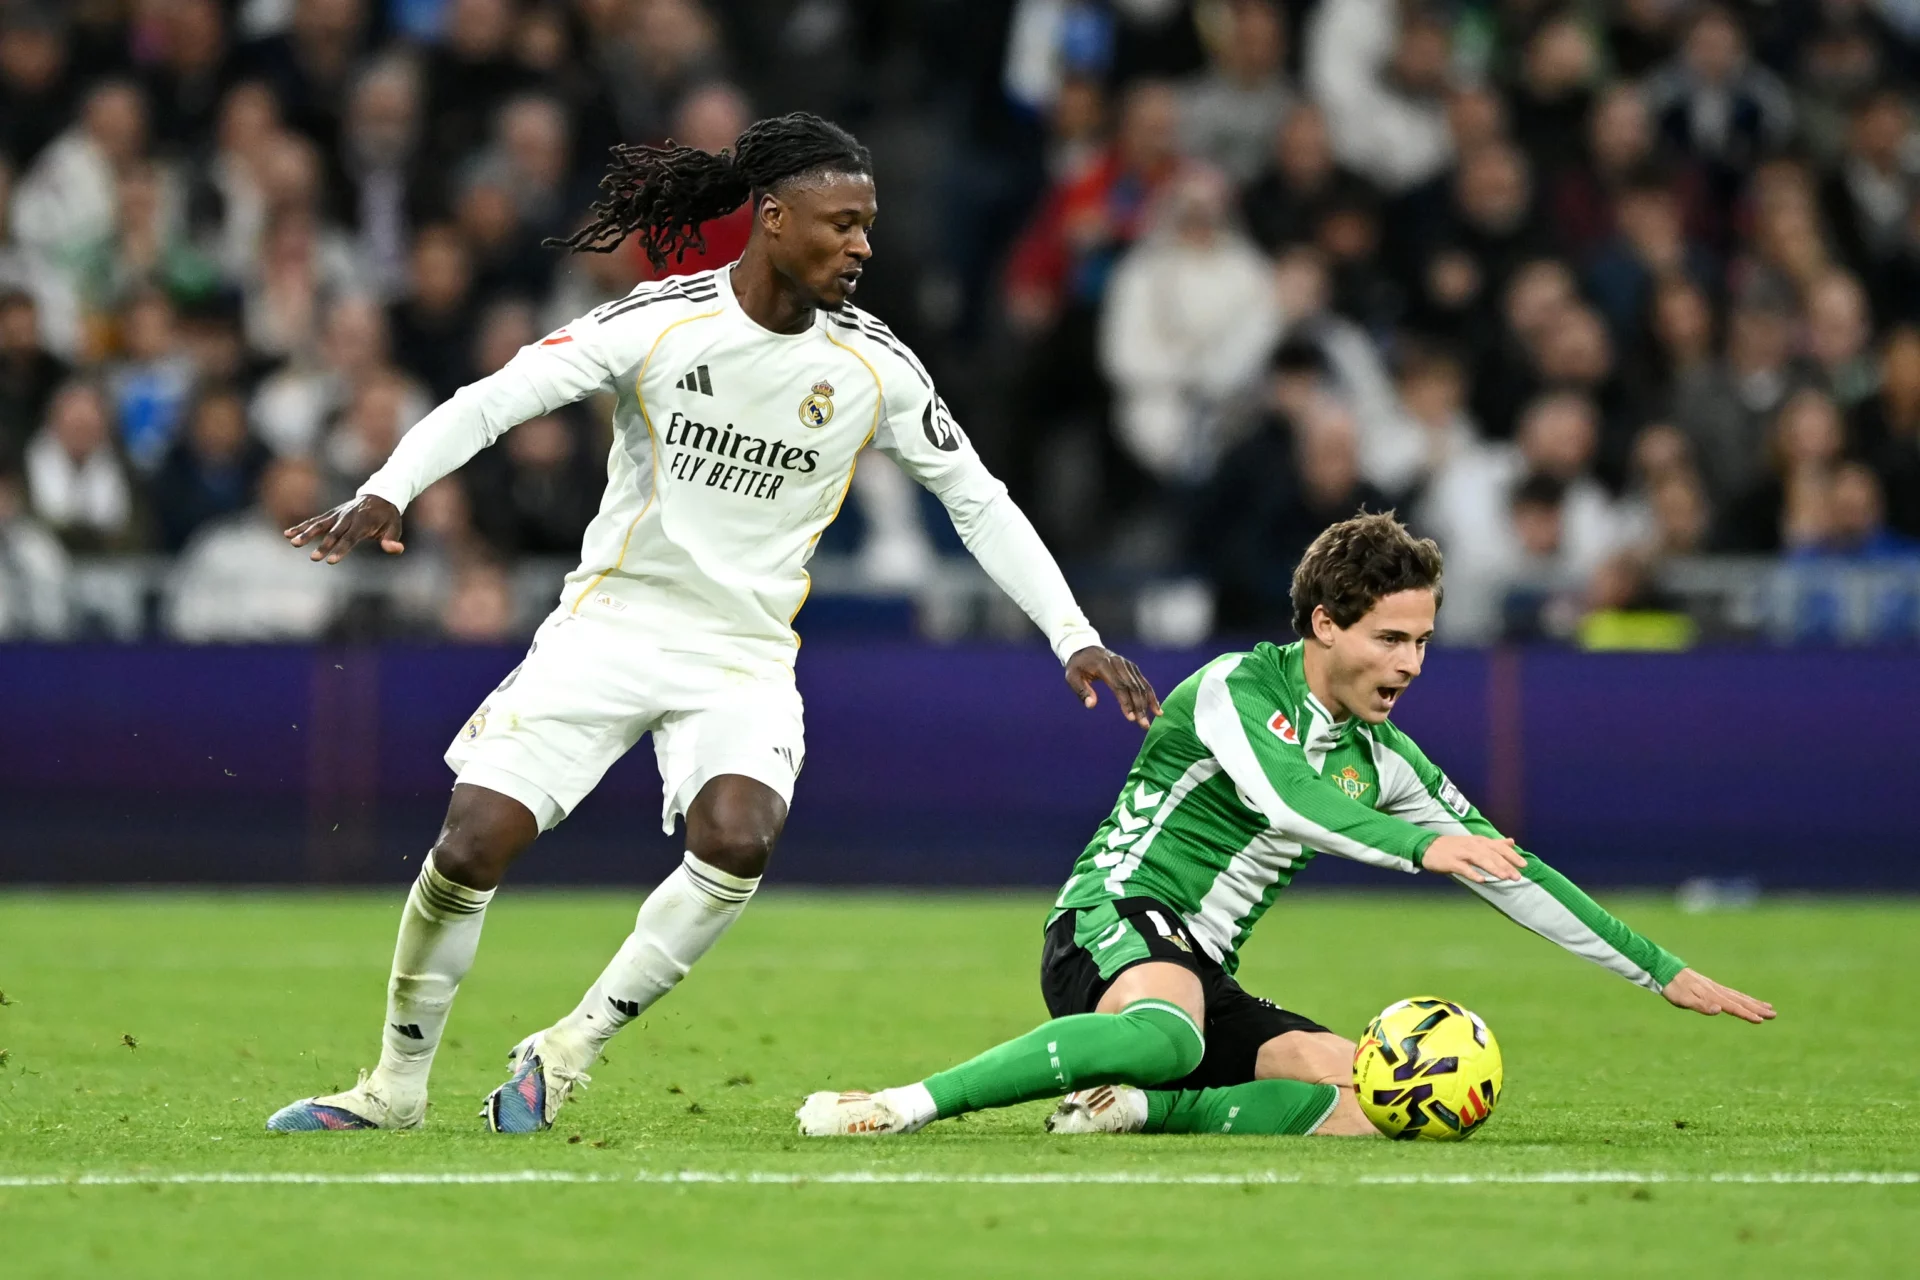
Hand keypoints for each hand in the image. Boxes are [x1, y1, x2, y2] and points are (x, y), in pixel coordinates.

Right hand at [285, 495, 404, 563]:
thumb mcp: (395, 527)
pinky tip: (287, 534)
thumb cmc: (388, 516)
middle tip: (314, 558)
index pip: (350, 538)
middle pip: (333, 533)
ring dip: (306, 533)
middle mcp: (347, 517)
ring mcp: (337, 515)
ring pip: (319, 525)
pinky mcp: (331, 514)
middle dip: (323, 546)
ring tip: (292, 542)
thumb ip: (392, 540)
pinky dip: (302, 526)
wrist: (379, 496)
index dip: (341, 549)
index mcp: (363, 522)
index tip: (331, 561)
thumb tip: (396, 549)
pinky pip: (315, 521)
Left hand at [1064, 646, 1161, 727]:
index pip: (1119, 686)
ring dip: (1148, 702)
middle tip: (1144, 724)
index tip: (1131, 718)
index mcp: (1104, 666)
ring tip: (1155, 718)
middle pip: (1133, 687)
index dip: (1126, 702)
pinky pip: (1143, 682)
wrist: (1085, 648)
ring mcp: (1128, 665)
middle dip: (1140, 707)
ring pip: (1141, 685)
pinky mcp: (1132, 668)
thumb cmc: (1078, 666)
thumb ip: (1081, 691)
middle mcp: (1119, 664)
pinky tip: (1156, 708)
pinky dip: (1151, 695)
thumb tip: (1091, 705)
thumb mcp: (1072, 677)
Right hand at [1421, 834, 1526, 882]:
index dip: (1512, 856)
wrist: (1429, 847)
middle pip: (1492, 855)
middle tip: (1517, 877)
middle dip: (1506, 865)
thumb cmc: (1455, 847)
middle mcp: (1472, 845)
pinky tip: (1482, 880)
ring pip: (1480, 860)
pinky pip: (1464, 868)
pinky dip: (1473, 874)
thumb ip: (1494, 843)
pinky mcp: (1451, 862)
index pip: (1499, 847)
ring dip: (1493, 868)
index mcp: (1479, 841)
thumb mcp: (1476, 841)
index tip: (1524, 865)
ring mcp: (1461, 853)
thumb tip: (1512, 841)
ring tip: (1504, 877)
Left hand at [1660, 968, 1774, 1023]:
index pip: (1733, 1007)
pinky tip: (1744, 999)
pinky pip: (1731, 993)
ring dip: (1753, 1002)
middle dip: (1757, 1008)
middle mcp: (1716, 990)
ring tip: (1767, 1007)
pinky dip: (1741, 997)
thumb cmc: (1673, 988)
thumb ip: (1701, 1005)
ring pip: (1738, 996)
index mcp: (1712, 995)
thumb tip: (1719, 1010)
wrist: (1664, 970)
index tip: (1761, 1020)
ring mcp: (1714, 987)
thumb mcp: (1683, 1000)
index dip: (1747, 1014)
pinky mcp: (1710, 986)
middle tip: (1774, 1014)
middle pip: (1740, 1000)